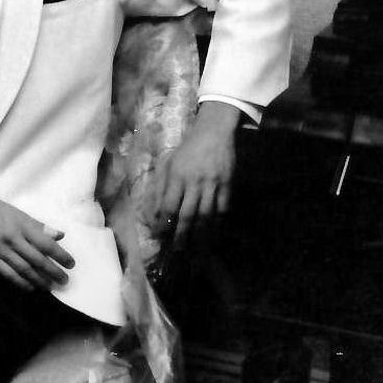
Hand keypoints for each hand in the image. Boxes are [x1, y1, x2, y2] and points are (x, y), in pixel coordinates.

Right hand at [0, 185, 74, 291]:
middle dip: (53, 271)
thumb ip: (38, 226)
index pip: (46, 243)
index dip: (60, 255)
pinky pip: (8, 274)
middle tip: (64, 280)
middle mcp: (12, 238)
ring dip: (39, 280)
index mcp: (22, 224)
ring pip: (24, 269)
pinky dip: (21, 282)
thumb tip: (59, 235)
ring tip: (50, 286)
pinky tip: (30, 287)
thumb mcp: (17, 212)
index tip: (71, 264)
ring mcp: (0, 250)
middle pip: (37, 259)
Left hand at [146, 101, 239, 243]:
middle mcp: (195, 182)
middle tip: (178, 250)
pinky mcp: (228, 184)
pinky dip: (218, 223)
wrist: (214, 133)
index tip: (160, 236)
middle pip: (188, 215)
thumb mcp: (169, 164)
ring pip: (206, 215)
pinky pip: (223, 208)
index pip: (169, 206)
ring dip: (200, 234)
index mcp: (177, 176)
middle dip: (182, 235)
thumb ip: (161, 188)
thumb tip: (155, 214)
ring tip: (195, 248)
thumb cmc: (187, 150)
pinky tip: (213, 233)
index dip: (164, 223)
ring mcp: (213, 184)